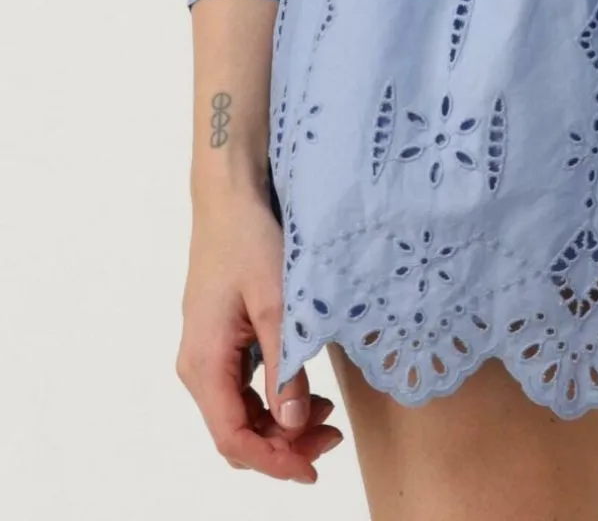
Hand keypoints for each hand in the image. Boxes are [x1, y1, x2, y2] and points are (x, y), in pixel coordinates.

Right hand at [175, 179, 343, 481]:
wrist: (230, 197)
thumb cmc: (249, 240)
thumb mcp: (278, 303)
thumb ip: (286, 367)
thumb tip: (294, 423)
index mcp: (204, 361)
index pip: (232, 437)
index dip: (273, 461)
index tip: (313, 467)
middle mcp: (197, 364)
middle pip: (236, 430)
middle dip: (282, 445)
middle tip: (332, 438)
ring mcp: (206, 352)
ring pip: (239, 411)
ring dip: (280, 424)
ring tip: (327, 416)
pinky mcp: (219, 339)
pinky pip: (242, 387)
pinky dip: (273, 398)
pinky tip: (304, 390)